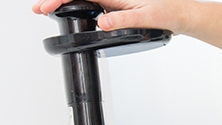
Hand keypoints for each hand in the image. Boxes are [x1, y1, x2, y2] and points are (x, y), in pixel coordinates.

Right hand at [32, 0, 191, 33]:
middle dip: (57, 0)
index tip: (47, 6)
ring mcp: (115, 1)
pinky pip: (94, 4)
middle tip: (39, 9)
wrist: (182, 16)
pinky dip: (79, 7)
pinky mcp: (119, 7)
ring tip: (47, 8)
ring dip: (66, 2)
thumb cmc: (169, 13)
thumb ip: (124, 20)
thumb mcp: (147, 18)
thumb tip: (102, 24)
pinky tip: (70, 10)